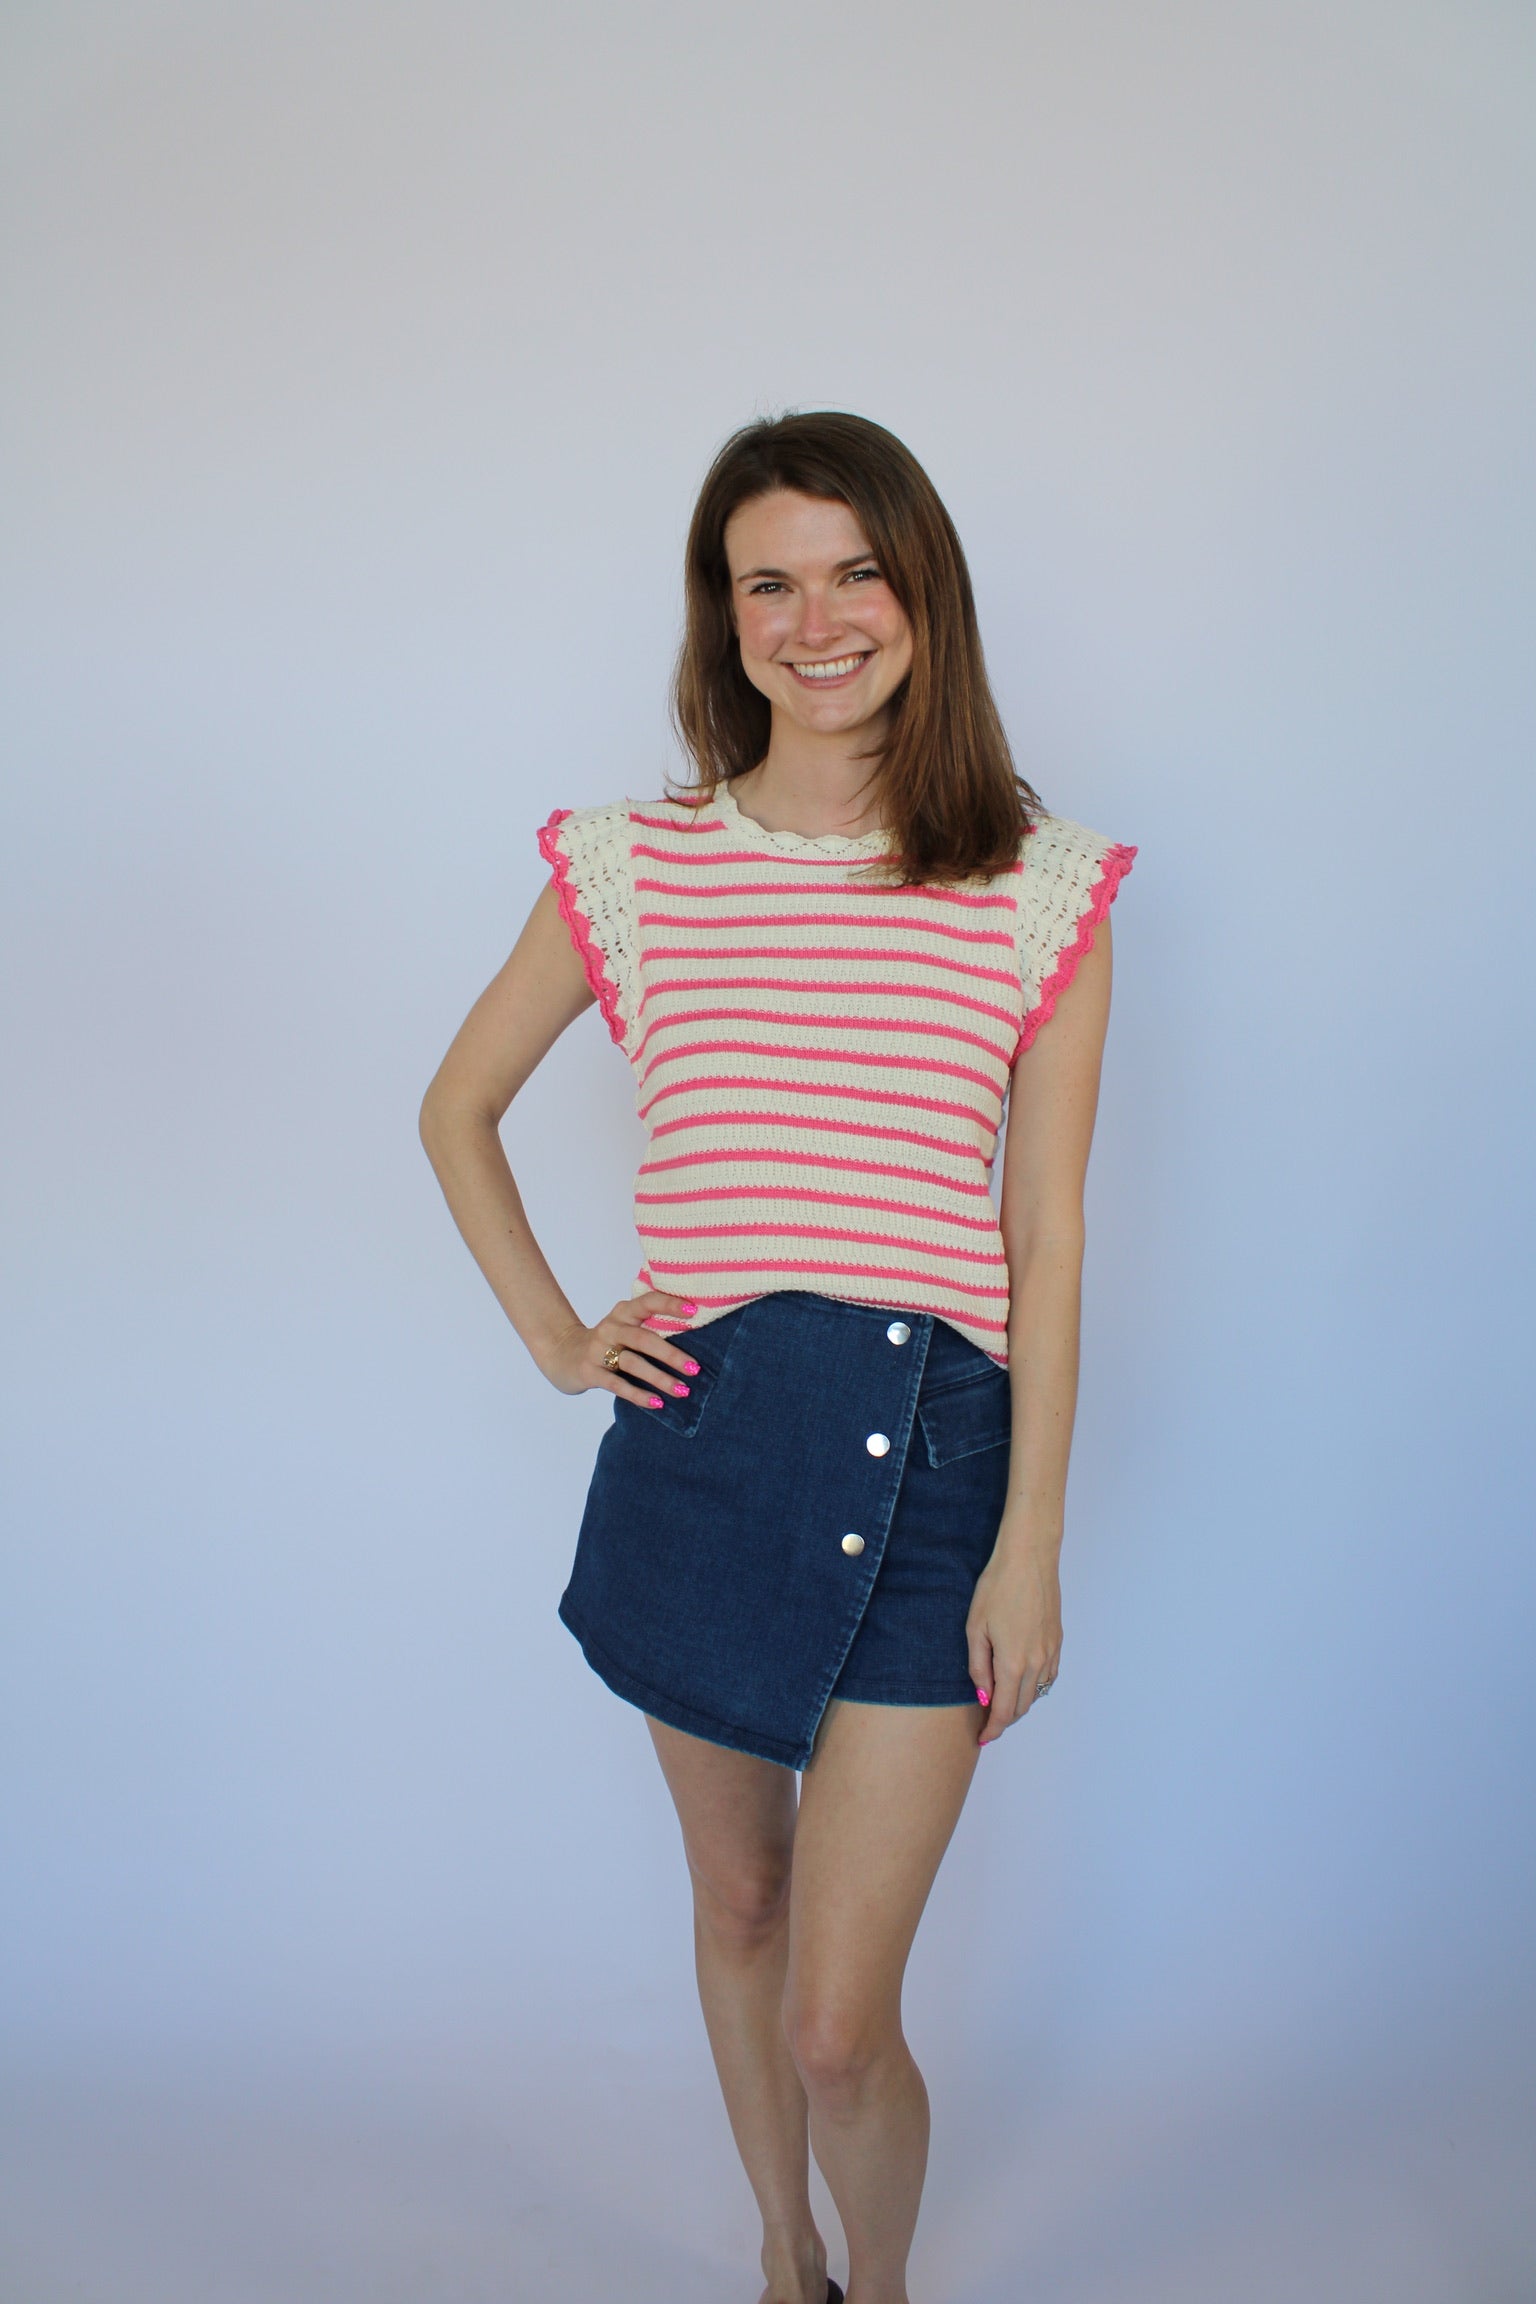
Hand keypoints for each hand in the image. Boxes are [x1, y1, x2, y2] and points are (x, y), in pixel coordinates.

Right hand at [539, 1289, 701, 1407]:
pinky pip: (617, 1385)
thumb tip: (695, 1339)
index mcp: (622, 1312)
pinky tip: (657, 1403)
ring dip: (659, 1378)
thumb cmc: (607, 1341)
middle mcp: (611, 1328)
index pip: (647, 1302)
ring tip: (682, 1390)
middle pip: (644, 1339)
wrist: (561, 1354)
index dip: (670, 1304)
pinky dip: (638, 1395)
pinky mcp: (589, 1372)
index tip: (694, 1311)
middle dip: (672, 1355)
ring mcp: (598, 1350)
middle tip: (695, 1368)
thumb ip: (649, 1326)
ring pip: (633, 1364)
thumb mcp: (623, 1327)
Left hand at [966, 1545, 1062, 1746]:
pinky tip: (1022, 1679)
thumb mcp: (975, 1627)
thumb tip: (984, 1695)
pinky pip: (1049, 1676)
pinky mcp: (1058, 1640)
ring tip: (1002, 1699)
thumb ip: (979, 1667)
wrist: (1029, 1559)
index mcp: (1013, 1663)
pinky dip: (1036, 1686)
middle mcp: (1037, 1663)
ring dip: (1020, 1702)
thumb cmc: (997, 1587)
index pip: (1005, 1711)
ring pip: (1038, 1693)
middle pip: (1023, 1706)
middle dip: (1005, 1718)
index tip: (983, 1737)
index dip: (993, 1729)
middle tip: (987, 1721)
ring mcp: (1051, 1652)